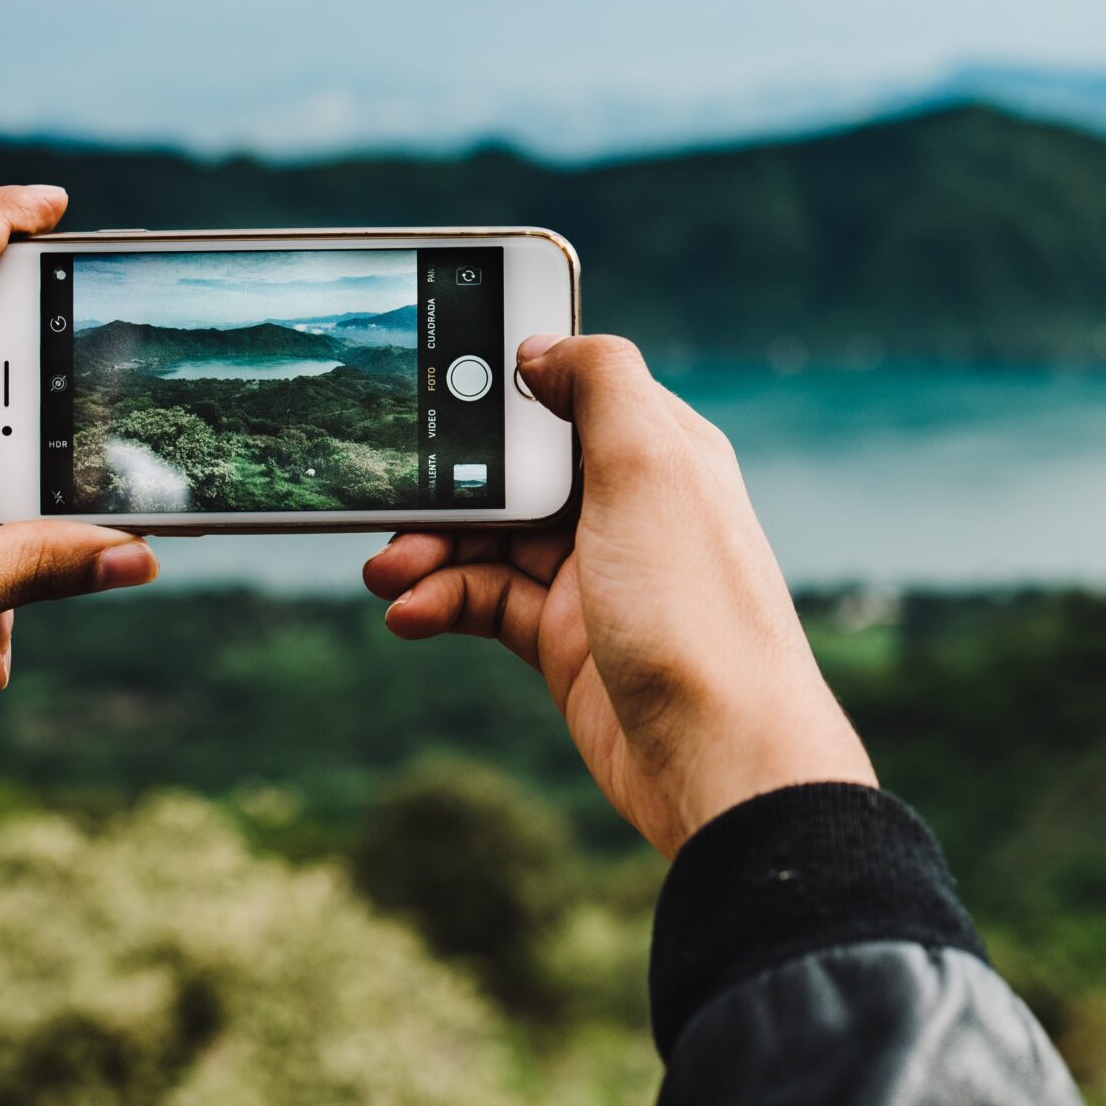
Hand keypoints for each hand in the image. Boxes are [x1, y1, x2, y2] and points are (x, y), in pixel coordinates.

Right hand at [363, 335, 873, 855]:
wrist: (720, 760)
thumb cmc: (694, 609)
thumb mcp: (651, 467)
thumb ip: (600, 383)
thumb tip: (541, 345)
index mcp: (660, 452)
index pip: (572, 391)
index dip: (504, 385)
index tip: (432, 378)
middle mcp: (628, 508)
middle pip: (514, 469)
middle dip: (446, 479)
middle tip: (387, 497)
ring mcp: (595, 577)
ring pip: (490, 538)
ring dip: (430, 547)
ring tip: (385, 571)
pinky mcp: (565, 642)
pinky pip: (485, 601)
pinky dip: (441, 601)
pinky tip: (409, 614)